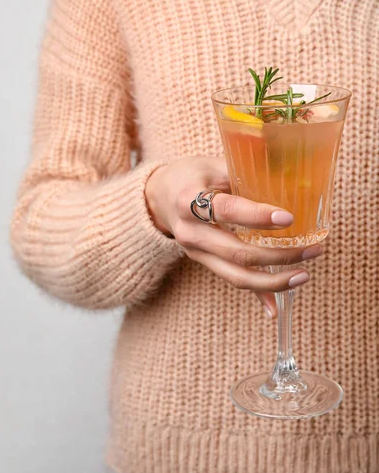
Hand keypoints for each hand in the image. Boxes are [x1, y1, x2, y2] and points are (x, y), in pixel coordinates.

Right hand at [145, 156, 322, 317]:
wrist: (159, 196)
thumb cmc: (193, 175)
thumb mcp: (215, 164)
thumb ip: (246, 175)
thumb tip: (292, 185)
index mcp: (190, 200)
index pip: (227, 210)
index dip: (257, 216)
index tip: (289, 217)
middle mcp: (191, 231)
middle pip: (237, 251)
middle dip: (278, 255)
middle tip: (312, 249)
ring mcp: (195, 252)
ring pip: (236, 275)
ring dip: (273, 280)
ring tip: (304, 275)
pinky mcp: (203, 262)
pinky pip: (232, 280)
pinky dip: (257, 294)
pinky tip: (276, 307)